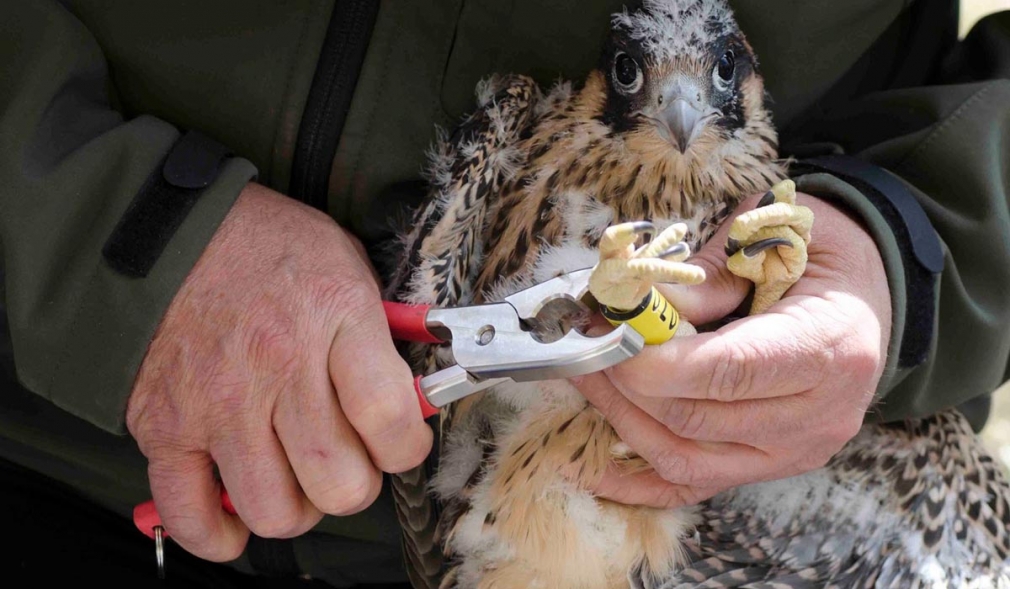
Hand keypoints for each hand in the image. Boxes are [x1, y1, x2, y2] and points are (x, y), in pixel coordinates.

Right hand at [126, 183, 431, 560]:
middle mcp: (277, 368)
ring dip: (297, 509)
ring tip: (296, 479)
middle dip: (356, 485)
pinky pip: (189, 513)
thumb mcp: (350, 269)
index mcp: (335, 319)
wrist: (175, 228)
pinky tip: (237, 513)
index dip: (407, 448)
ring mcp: (217, 404)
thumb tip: (414, 400)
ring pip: (275, 510)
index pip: (389, 420)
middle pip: (339, 482)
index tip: (401, 444)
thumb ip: (384, 336)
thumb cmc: (272, 250)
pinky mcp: (164, 427)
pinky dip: (217, 533)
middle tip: (348, 462)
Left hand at [574, 192, 890, 507]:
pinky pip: (696, 486)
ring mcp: (797, 451)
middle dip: (626, 384)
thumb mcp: (772, 238)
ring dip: (624, 421)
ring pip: (687, 458)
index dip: (654, 362)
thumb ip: (706, 280)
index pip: (728, 371)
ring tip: (588, 379)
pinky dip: (639, 483)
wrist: (874, 292)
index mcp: (829, 345)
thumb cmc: (823, 253)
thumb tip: (634, 308)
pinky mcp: (772, 467)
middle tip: (585, 345)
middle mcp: (820, 414)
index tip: (604, 337)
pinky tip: (592, 468)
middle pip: (698, 419)